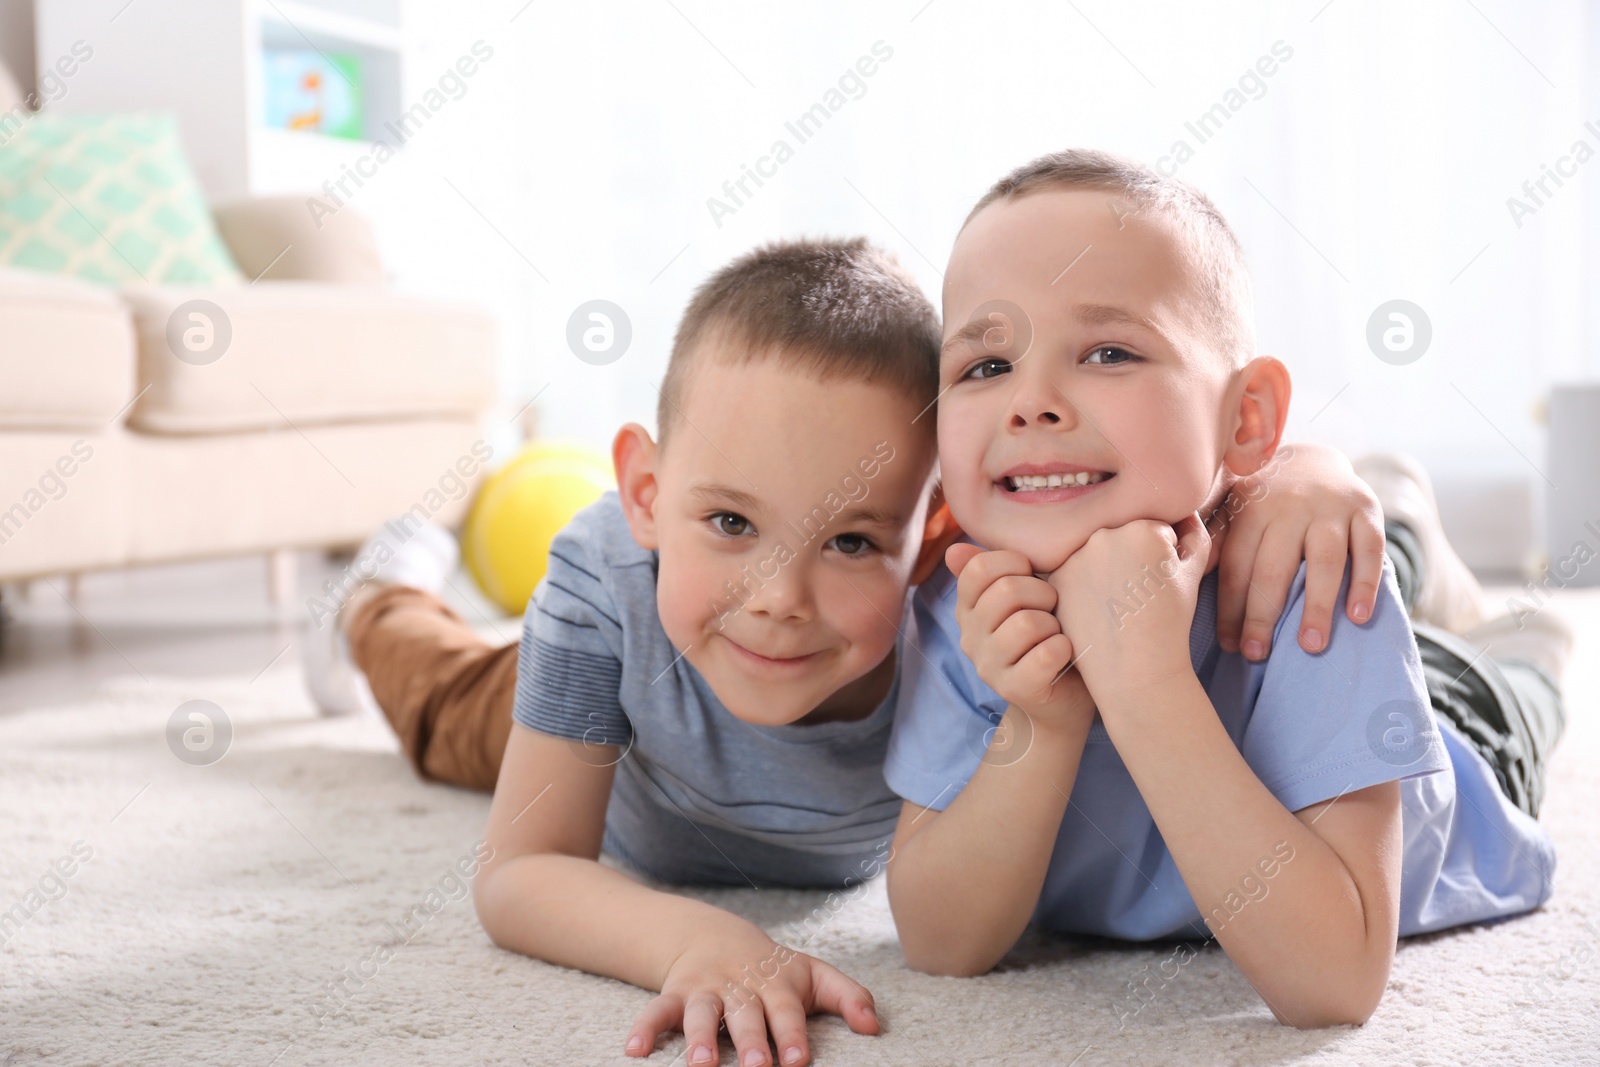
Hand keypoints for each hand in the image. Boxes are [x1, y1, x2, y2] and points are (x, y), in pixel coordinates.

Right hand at [627, 932, 878, 1065]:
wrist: (716, 936)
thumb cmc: (775, 968)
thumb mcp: (814, 975)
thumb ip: (848, 997)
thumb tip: (874, 1027)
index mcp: (777, 984)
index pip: (787, 1010)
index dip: (792, 1034)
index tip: (798, 1060)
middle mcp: (741, 987)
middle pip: (745, 1015)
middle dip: (750, 1042)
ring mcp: (706, 990)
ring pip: (701, 1013)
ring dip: (700, 1039)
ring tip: (701, 1066)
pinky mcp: (676, 995)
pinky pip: (656, 1010)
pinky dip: (645, 1028)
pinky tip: (634, 1050)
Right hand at [945, 543, 1092, 729]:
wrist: (1063, 696)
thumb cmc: (1045, 635)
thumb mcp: (1021, 598)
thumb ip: (991, 571)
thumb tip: (954, 550)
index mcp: (968, 610)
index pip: (978, 569)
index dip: (1013, 562)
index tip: (1032, 574)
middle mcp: (970, 638)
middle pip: (1006, 591)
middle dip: (1043, 593)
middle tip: (1052, 608)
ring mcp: (989, 667)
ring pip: (1028, 624)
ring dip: (1053, 625)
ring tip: (1055, 634)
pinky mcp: (1014, 690)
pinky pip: (1045, 655)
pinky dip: (1063, 648)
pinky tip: (1063, 654)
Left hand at [1047, 515, 1209, 696]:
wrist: (1134, 668)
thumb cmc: (1169, 623)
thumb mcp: (1193, 574)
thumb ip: (1194, 533)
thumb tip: (1185, 512)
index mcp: (1143, 528)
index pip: (1153, 530)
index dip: (1161, 559)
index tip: (1160, 585)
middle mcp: (1105, 534)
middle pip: (1122, 537)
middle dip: (1133, 559)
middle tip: (1139, 596)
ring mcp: (1076, 555)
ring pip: (1096, 553)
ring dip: (1106, 569)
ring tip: (1119, 604)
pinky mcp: (1056, 577)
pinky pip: (1074, 571)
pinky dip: (1083, 584)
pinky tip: (1097, 608)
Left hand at [1212, 443, 1383, 660]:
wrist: (1314, 458)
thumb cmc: (1264, 500)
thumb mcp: (1233, 508)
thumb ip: (1216, 539)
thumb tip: (1187, 572)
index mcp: (1250, 509)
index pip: (1237, 566)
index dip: (1230, 608)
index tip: (1229, 644)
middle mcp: (1289, 506)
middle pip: (1274, 567)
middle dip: (1263, 614)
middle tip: (1256, 654)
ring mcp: (1330, 508)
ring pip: (1323, 560)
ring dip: (1316, 605)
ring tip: (1309, 646)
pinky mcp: (1367, 509)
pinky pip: (1370, 548)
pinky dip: (1365, 582)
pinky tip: (1357, 616)